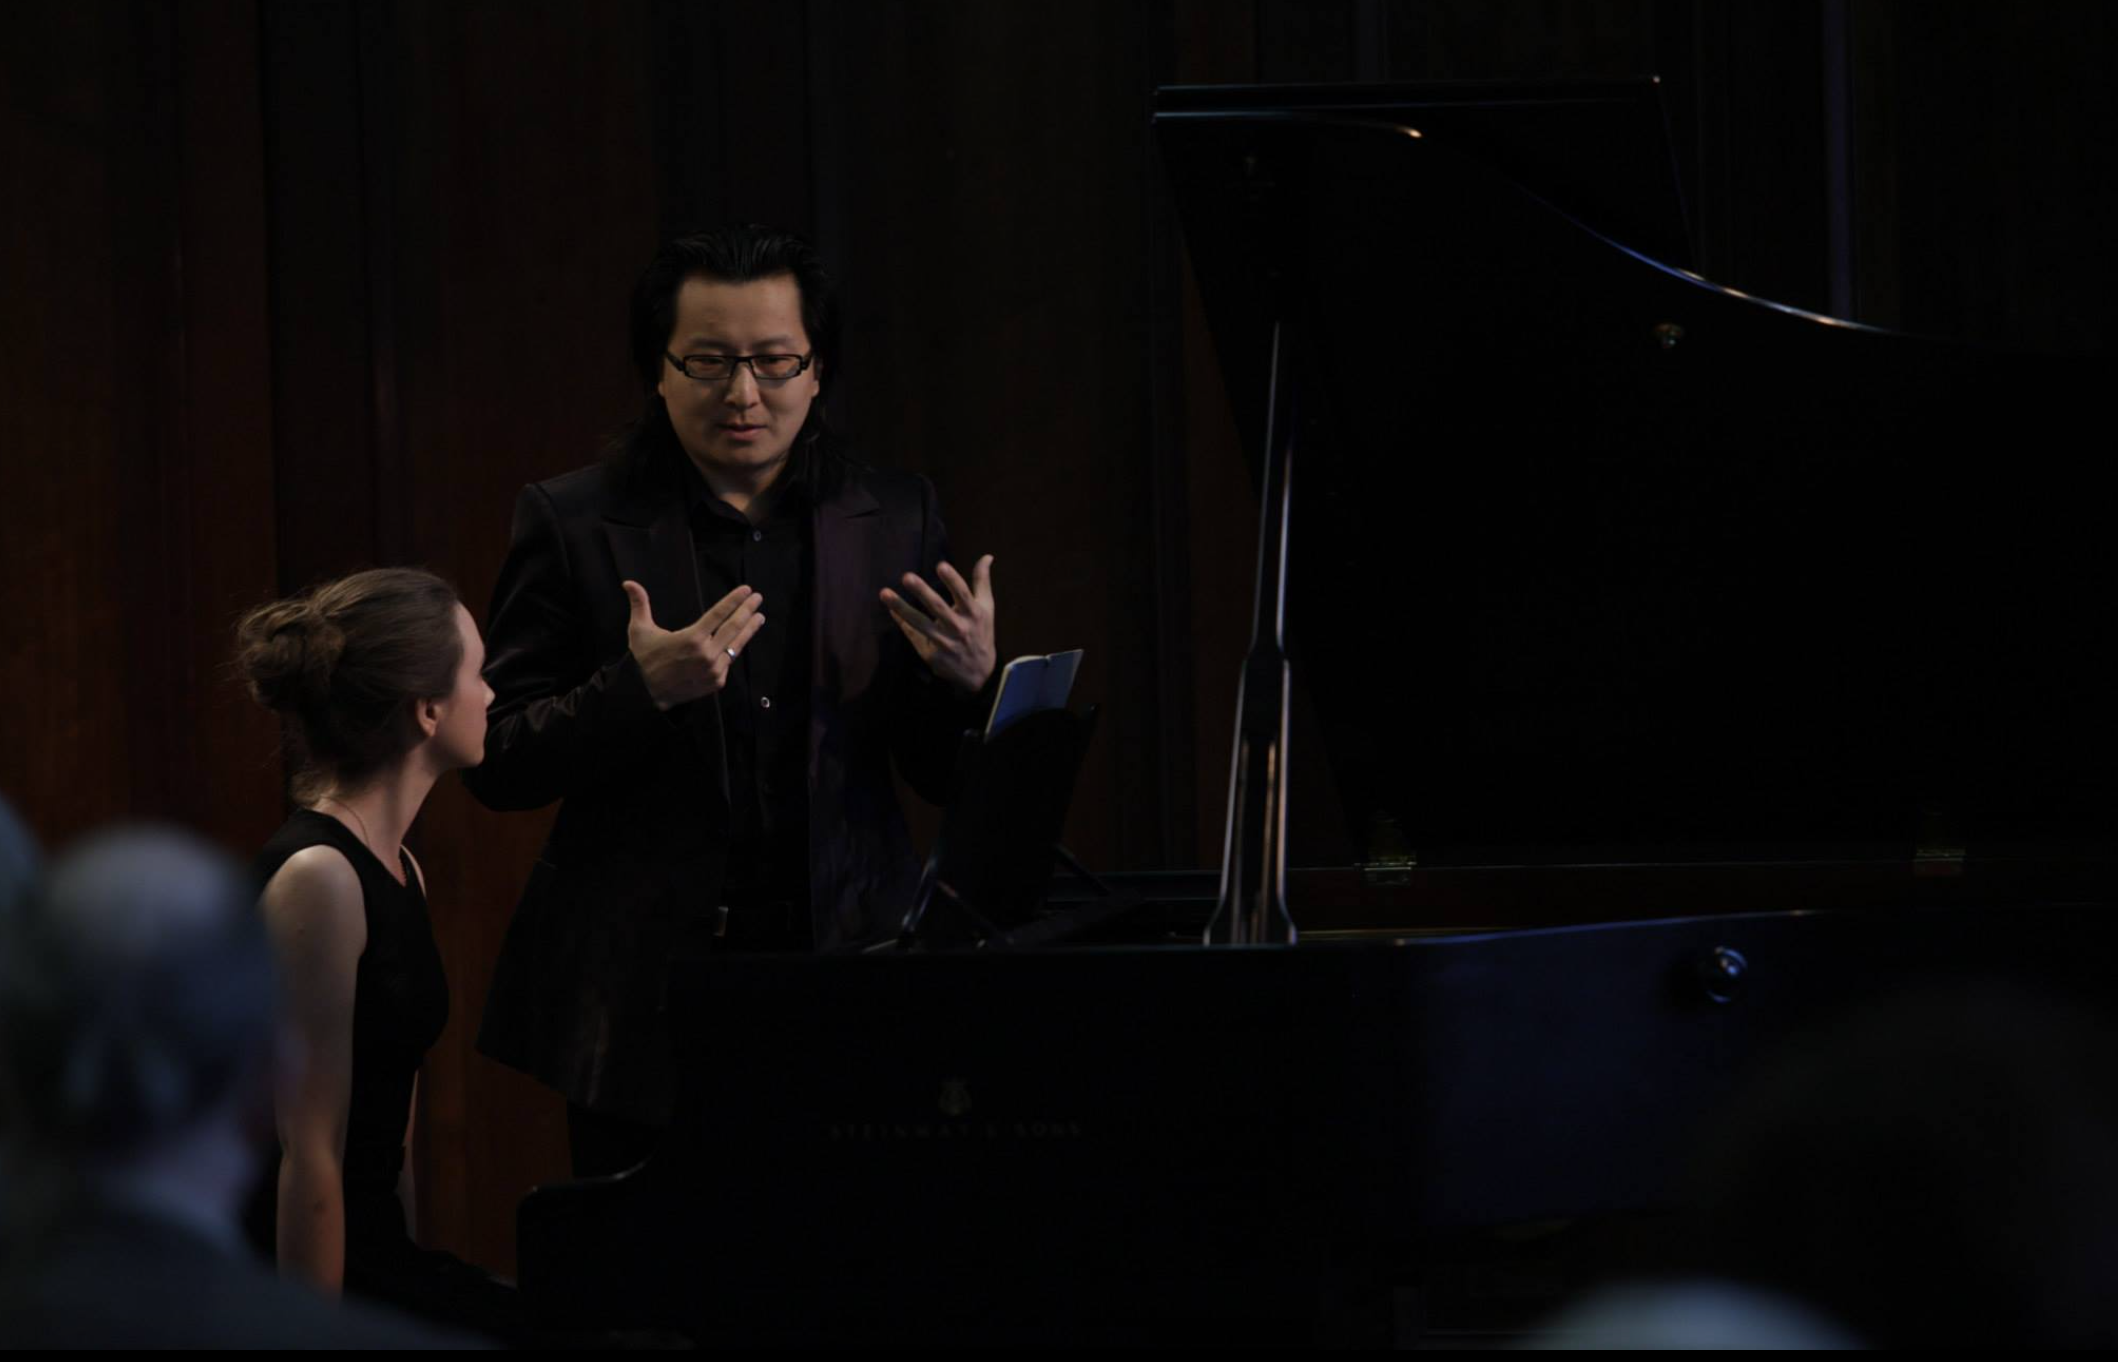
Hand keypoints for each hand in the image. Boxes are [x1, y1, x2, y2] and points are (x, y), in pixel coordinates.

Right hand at [624, 580, 764, 711]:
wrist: (647, 694)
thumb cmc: (645, 659)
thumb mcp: (639, 630)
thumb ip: (639, 605)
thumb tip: (628, 583)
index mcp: (691, 638)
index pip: (719, 614)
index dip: (734, 600)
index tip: (747, 590)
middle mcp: (706, 653)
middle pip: (734, 627)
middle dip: (748, 610)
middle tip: (758, 598)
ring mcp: (714, 668)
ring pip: (736, 645)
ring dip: (749, 629)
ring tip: (759, 617)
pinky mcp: (717, 681)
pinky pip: (729, 661)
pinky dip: (734, 650)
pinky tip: (740, 640)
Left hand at [881, 555, 996, 694]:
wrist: (980, 672)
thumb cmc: (981, 632)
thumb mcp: (986, 607)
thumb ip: (982, 581)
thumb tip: (987, 556)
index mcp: (973, 614)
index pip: (963, 594)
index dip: (952, 580)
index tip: (941, 565)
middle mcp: (958, 628)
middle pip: (938, 608)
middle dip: (922, 592)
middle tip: (907, 576)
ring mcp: (944, 643)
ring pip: (920, 624)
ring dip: (902, 607)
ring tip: (884, 593)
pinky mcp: (931, 655)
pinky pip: (913, 635)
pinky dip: (901, 622)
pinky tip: (891, 609)